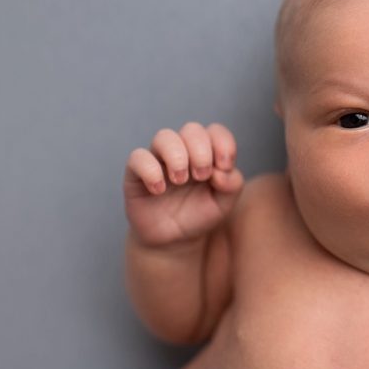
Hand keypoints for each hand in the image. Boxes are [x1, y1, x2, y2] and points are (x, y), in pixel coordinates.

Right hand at [125, 123, 243, 245]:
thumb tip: (221, 171)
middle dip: (201, 151)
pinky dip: (150, 171)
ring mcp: (158, 159)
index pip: (216, 132)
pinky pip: (138, 158)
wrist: (173, 239)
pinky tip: (159, 190)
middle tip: (201, 176)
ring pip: (164, 137)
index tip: (224, 167)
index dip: (223, 143)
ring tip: (180, 180)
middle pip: (192, 129)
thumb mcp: (224, 204)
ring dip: (177, 156)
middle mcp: (183, 151)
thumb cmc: (199, 215)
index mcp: (207, 154)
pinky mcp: (136, 173)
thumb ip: (232, 185)